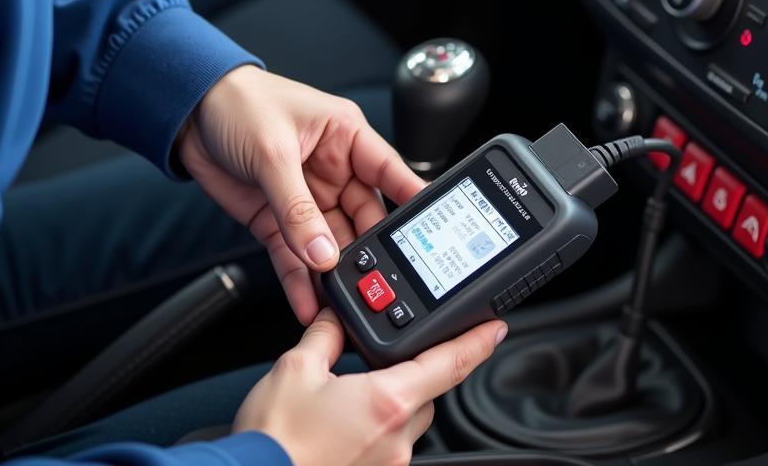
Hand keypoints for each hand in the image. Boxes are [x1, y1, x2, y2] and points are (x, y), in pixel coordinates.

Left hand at [177, 65, 424, 322]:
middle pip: (364, 218)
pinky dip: (300, 280)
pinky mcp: (278, 220)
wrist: (188, 114)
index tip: (427, 233)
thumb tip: (323, 252)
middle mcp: (335, 170)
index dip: (412, 201)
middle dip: (369, 251)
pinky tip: (307, 301)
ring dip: (334, 273)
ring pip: (331, 244)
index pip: (390, 172)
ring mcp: (307, 198)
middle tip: (374, 283)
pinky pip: (296, 255)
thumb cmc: (239, 105)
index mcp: (347, 137)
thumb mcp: (273, 153)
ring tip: (340, 302)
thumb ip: (298, 208)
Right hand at [234, 309, 506, 465]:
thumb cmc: (270, 443)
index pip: (450, 363)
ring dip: (390, 400)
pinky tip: (340, 424)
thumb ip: (325, 335)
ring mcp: (386, 465)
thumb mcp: (295, 369)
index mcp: (388, 401)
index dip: (477, 341)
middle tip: (376, 359)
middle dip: (410, 369)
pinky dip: (372, 427)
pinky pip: (386, 445)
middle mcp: (396, 438)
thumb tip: (335, 316)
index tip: (496, 326)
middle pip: (426, 391)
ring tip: (347, 393)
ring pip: (406, 420)